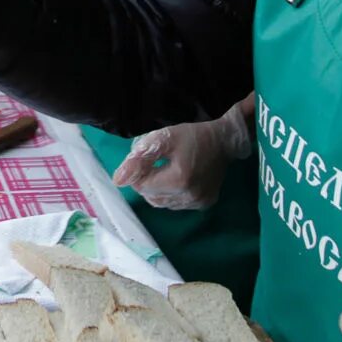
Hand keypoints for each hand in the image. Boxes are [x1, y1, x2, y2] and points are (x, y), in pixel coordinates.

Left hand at [109, 106, 252, 210]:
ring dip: (158, 190)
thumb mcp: (162, 138)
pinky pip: (176, 205)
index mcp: (179, 180)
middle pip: (150, 197)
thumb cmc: (191, 136)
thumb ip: (138, 158)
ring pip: (162, 204)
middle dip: (147, 182)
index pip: (141, 186)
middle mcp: (189, 197)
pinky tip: (177, 179)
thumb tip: (117, 181)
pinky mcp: (204, 204)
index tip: (146, 159)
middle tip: (155, 164)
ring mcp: (198, 203)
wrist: (223, 141)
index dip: (139, 173)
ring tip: (165, 171)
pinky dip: (171, 195)